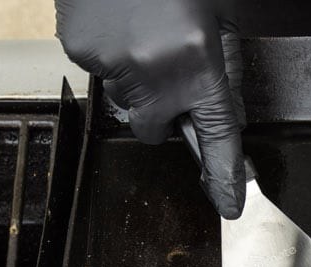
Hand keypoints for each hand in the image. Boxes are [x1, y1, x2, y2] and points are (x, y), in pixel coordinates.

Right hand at [56, 0, 245, 217]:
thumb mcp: (218, 18)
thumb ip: (221, 66)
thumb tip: (224, 113)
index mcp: (200, 64)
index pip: (219, 136)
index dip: (224, 175)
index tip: (230, 204)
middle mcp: (157, 73)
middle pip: (155, 129)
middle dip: (161, 112)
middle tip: (164, 71)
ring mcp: (114, 65)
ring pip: (125, 99)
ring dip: (133, 77)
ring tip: (139, 31)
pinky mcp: (80, 50)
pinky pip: (97, 69)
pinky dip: (107, 52)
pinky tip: (116, 21)